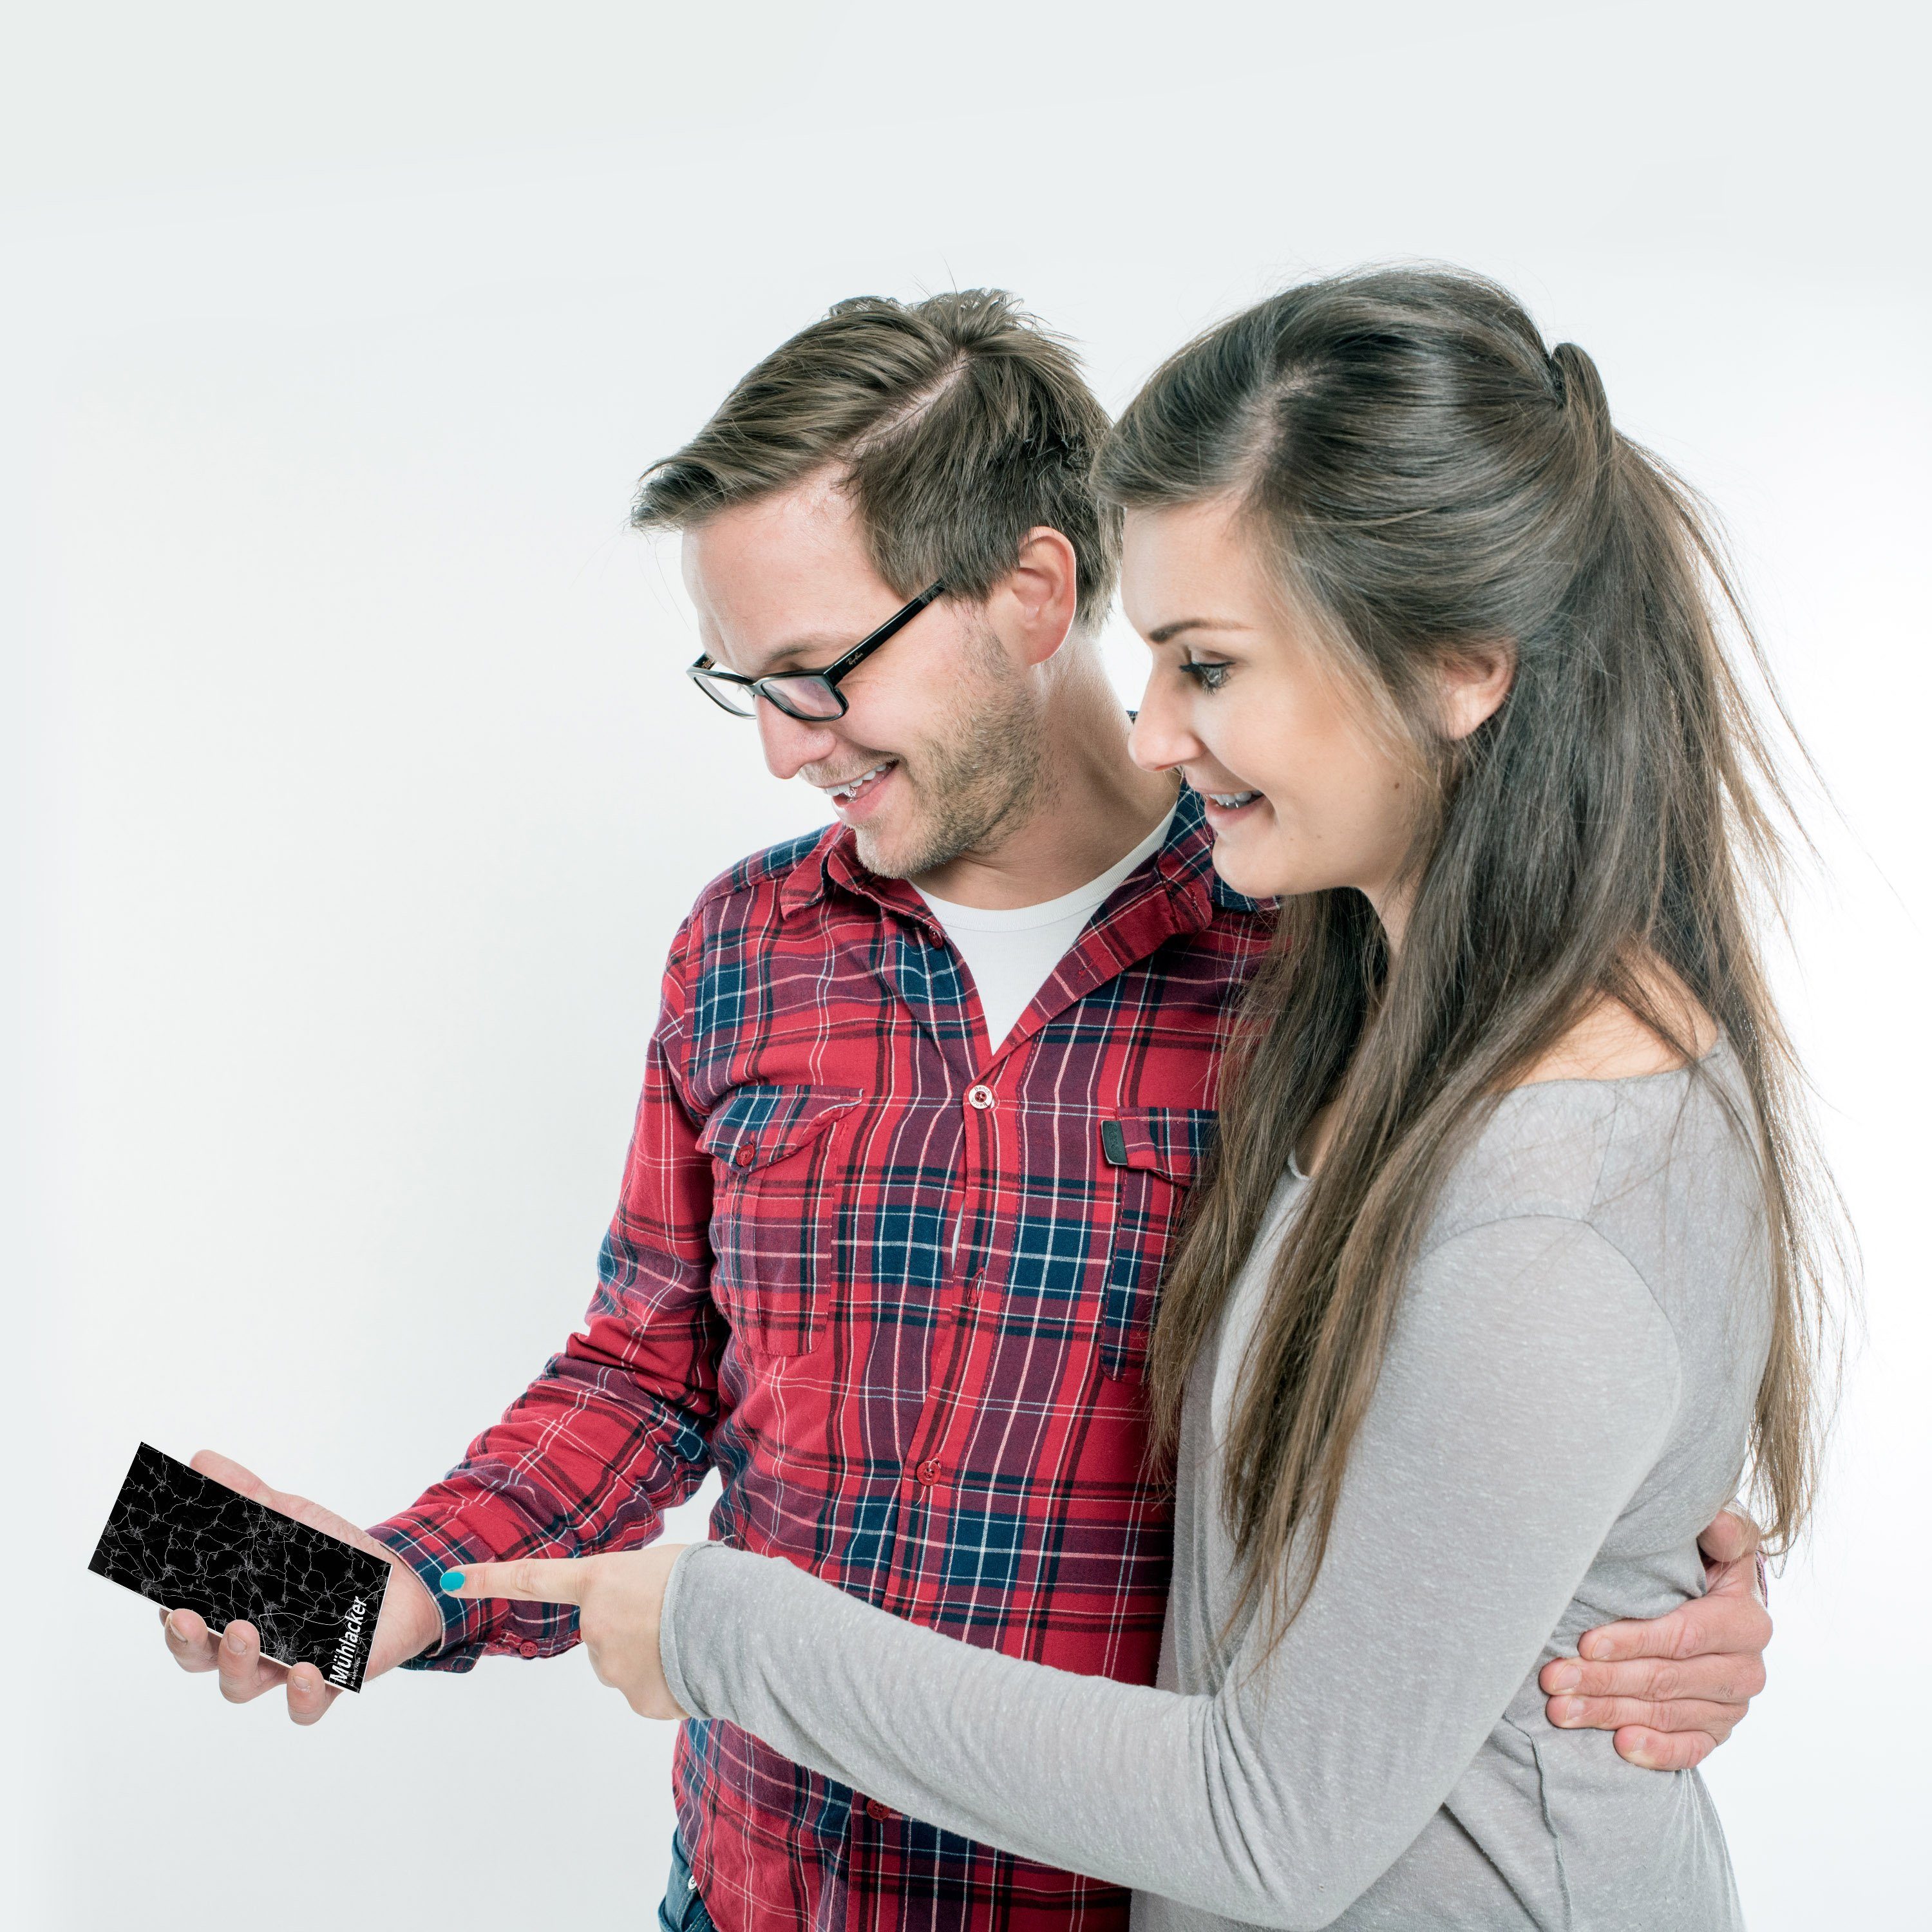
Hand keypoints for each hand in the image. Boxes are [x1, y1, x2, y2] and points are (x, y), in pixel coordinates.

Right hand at [157, 1450, 442, 1724]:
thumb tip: (202, 1461)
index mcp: (230, 1606)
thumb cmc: (331, 1556)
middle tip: (189, 1617)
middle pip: (199, 1657)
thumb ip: (246, 1495)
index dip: (167, 1610)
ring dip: (236, 1663)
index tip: (164, 1595)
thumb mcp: (290, 1517)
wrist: (399, 1581)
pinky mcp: (327, 1684)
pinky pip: (305, 1708)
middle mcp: (248, 1645)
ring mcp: (283, 1668)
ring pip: (241, 1685)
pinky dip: (301, 1696)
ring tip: (246, 1632)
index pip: (182, 1616)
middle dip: (187, 1641)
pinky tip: (308, 1670)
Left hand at [441, 1546, 688, 1717]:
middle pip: (602, 1632)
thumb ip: (634, 1588)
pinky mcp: (636, 1701)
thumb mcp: (665, 1564)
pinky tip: (693, 1668)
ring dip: (654, 1656)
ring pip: (627, 1663)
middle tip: (673, 1618)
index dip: (490, 1579)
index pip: (532, 1579)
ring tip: (690, 1641)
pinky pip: (649, 1690)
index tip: (453, 1580)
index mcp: (600, 1580)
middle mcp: (594, 1625)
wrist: (737, 1627)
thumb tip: (640, 1616)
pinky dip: (669, 1682)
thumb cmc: (707, 1582)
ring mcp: (612, 1668)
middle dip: (633, 1629)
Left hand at [1539, 1507, 1770, 1770]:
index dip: (1633, 1640)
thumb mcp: (1717, 1541)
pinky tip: (1621, 1746)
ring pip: (1665, 1714)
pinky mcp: (1718, 1730)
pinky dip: (1656, 1750)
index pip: (1682, 1636)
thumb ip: (1724, 1531)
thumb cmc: (1703, 1563)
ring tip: (1561, 1709)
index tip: (1586, 1642)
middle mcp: (1746, 1669)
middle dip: (1604, 1680)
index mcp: (1746, 1620)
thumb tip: (1717, 1523)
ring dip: (1610, 1713)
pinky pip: (1690, 1749)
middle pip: (1665, 1679)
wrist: (1717, 1603)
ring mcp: (1733, 1705)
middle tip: (1554, 1680)